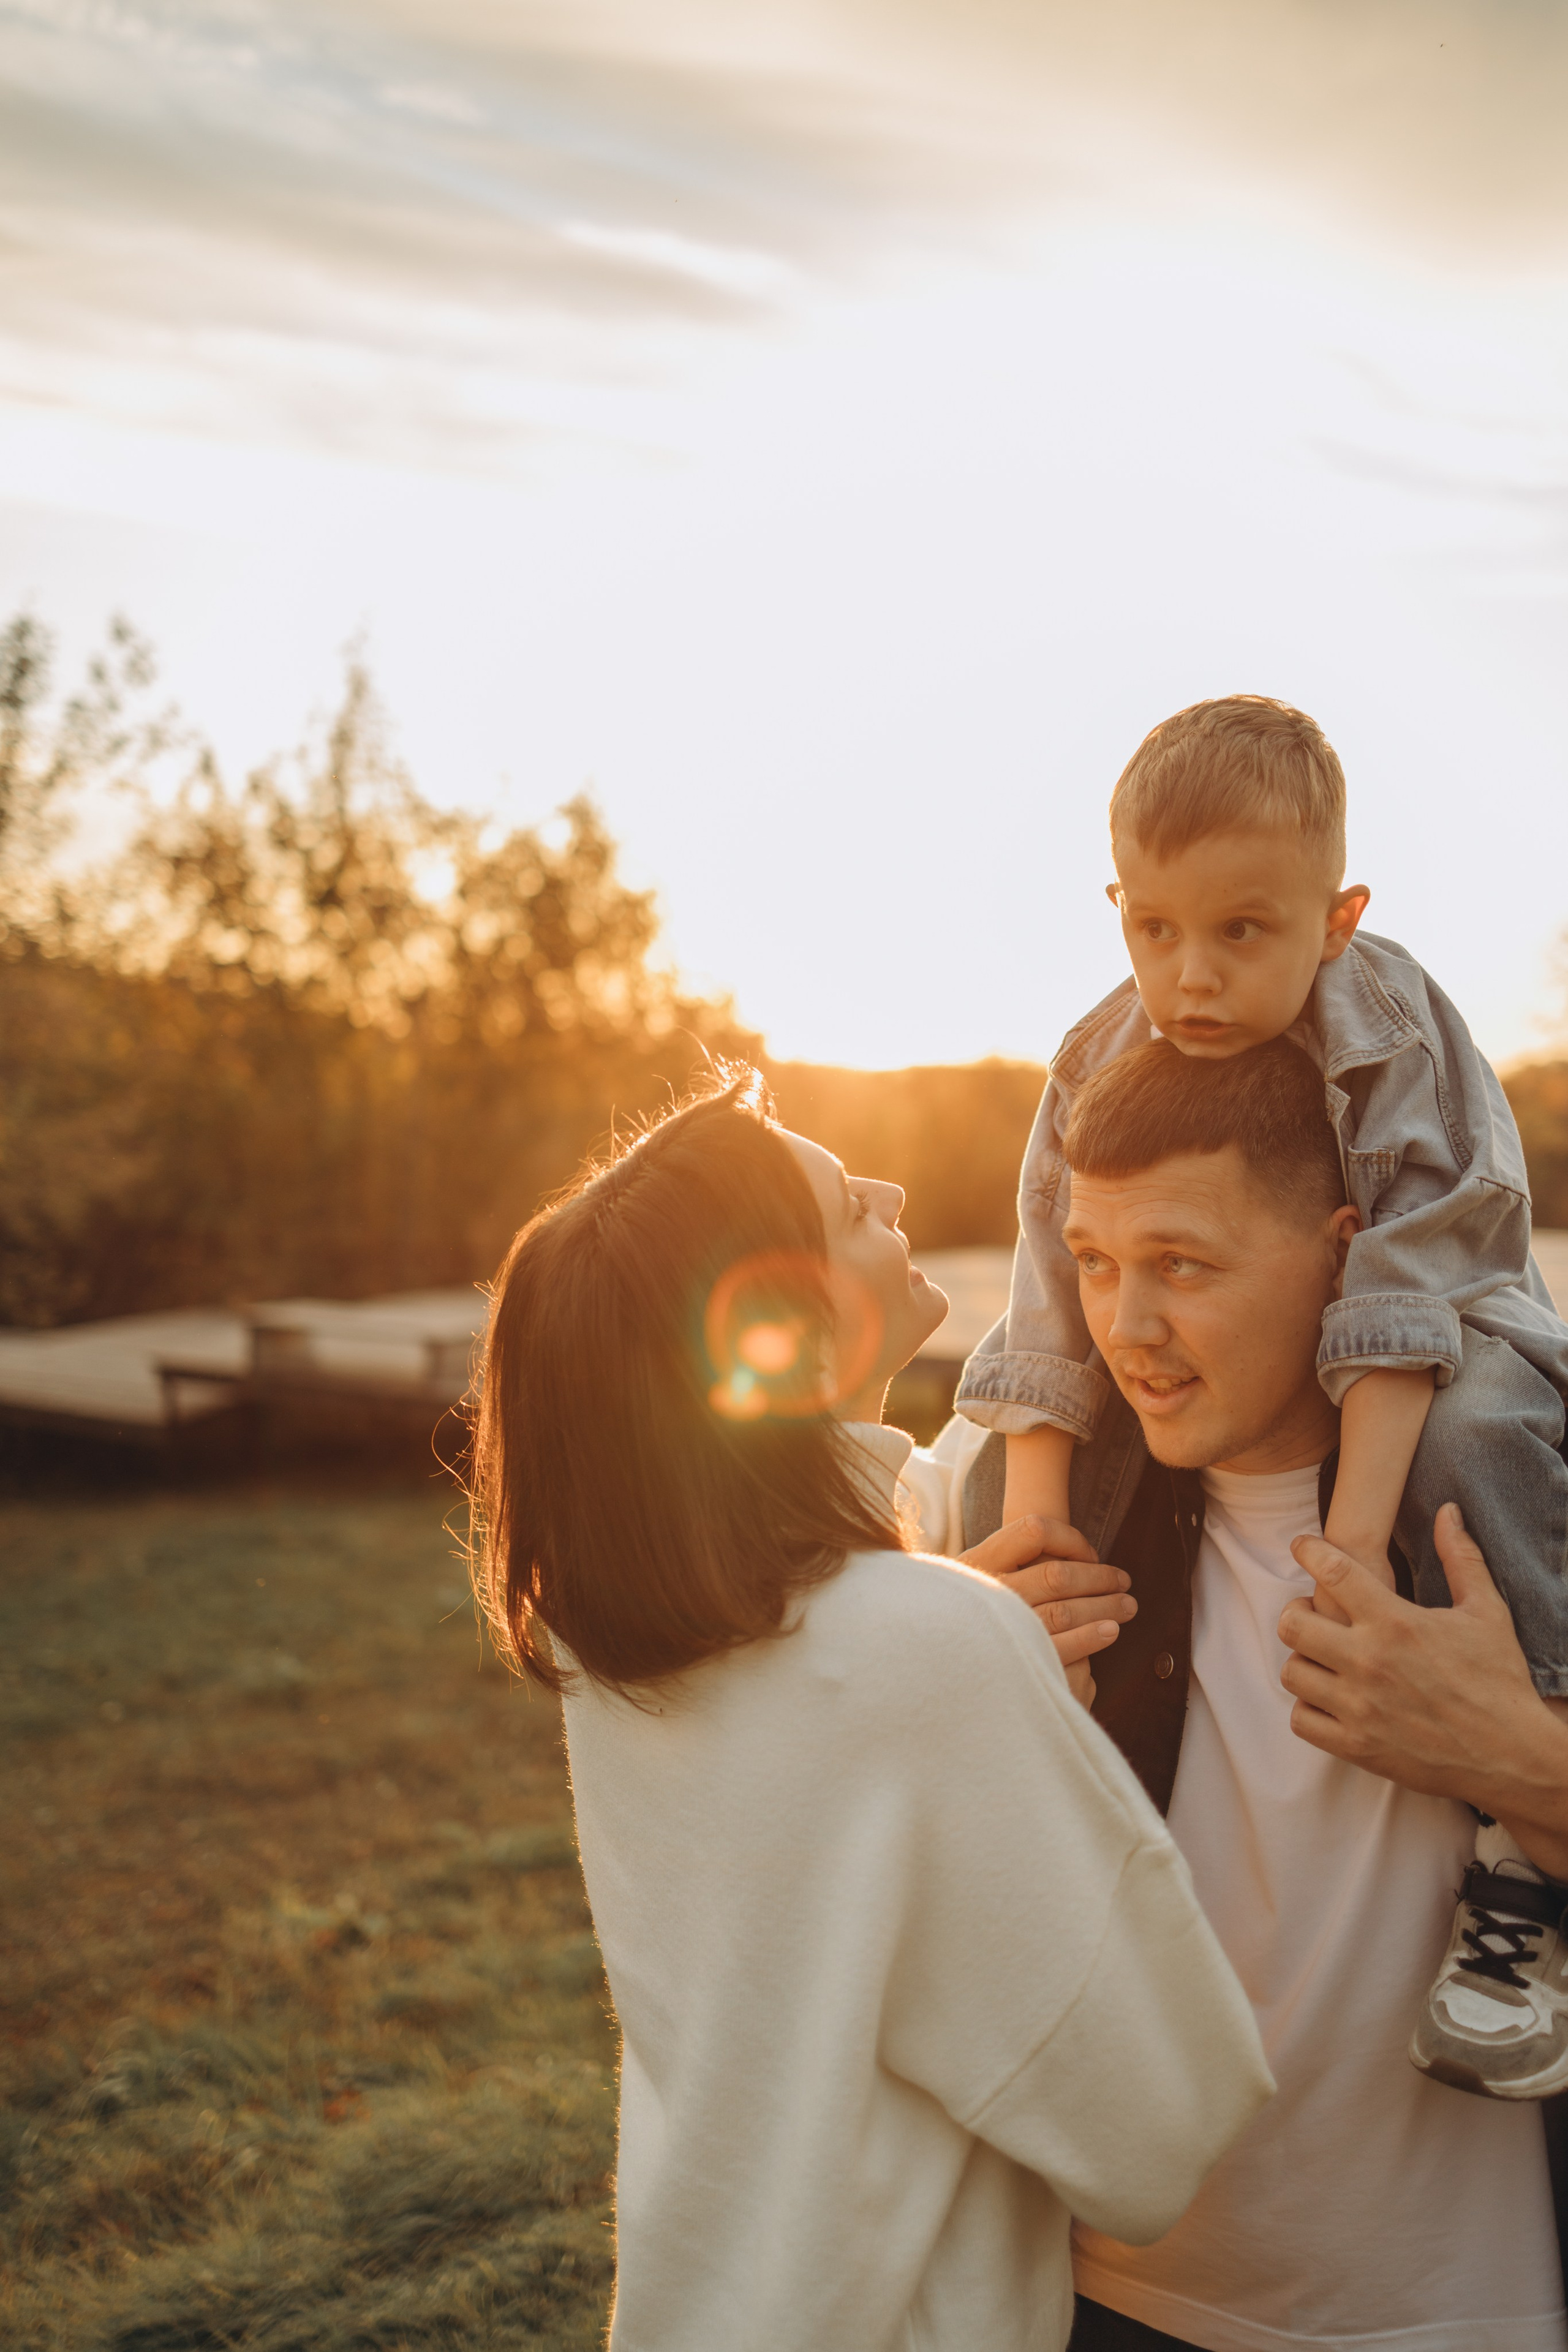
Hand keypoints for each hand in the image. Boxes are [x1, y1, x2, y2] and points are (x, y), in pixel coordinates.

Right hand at [960, 1515, 1134, 1707]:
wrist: (933, 1671)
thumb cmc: (968, 1620)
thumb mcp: (975, 1582)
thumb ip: (1013, 1567)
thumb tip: (1073, 1558)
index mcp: (978, 1561)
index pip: (1033, 1530)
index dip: (1070, 1539)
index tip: (1090, 1555)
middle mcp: (986, 1590)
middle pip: (1057, 1574)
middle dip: (1098, 1577)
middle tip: (1124, 1582)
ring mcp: (997, 1627)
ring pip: (1063, 1610)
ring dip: (1103, 1606)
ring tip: (1127, 1607)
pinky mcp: (1011, 1661)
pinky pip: (1060, 1646)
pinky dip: (1090, 1636)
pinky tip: (1110, 1631)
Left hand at [1278, 1503, 1567, 1879]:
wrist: (1511, 1756)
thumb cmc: (1500, 1681)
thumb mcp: (1487, 1611)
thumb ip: (1461, 1557)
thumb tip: (1448, 1511)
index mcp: (1396, 1623)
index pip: (1332, 1571)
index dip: (1309, 1551)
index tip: (1304, 1547)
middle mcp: (1370, 1662)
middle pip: (1292, 1624)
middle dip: (1297, 1612)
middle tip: (1314, 1614)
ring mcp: (1359, 1707)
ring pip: (1292, 1672)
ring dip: (1303, 1660)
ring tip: (1324, 1658)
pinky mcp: (1357, 1746)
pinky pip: (1301, 1719)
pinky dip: (1309, 1707)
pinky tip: (1331, 1697)